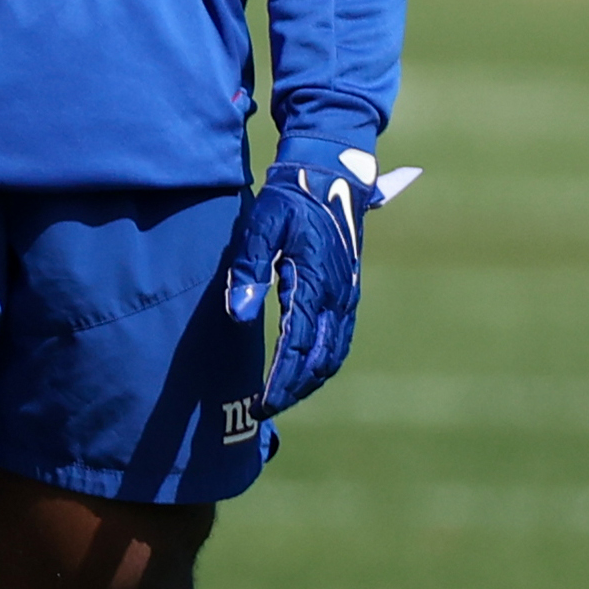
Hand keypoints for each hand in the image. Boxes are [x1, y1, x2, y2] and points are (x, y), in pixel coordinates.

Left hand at [218, 138, 420, 415]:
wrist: (329, 178)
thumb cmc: (287, 203)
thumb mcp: (259, 229)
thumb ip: (248, 270)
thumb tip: (239, 314)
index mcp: (315, 284)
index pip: (297, 346)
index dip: (280, 379)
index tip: (262, 403)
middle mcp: (338, 296)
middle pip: (319, 359)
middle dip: (294, 389)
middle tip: (264, 410)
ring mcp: (347, 296)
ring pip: (334, 353)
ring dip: (310, 380)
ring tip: (282, 398)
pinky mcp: (348, 292)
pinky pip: (340, 338)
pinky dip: (324, 363)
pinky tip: (306, 373)